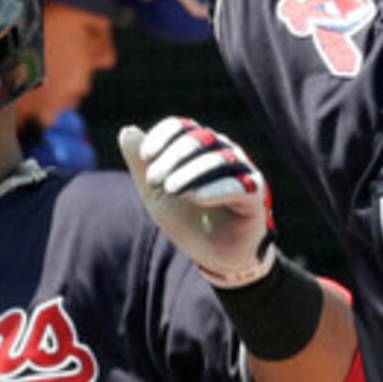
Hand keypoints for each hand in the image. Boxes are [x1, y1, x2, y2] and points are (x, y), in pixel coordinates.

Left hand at [120, 118, 278, 286]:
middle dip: (172, 157)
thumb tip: (127, 131)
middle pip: (199, 139)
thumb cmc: (187, 219)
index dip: (162, 137)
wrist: (214, 254)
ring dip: (190, 172)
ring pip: (218, 158)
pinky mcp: (255, 194)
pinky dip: (216, 188)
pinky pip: (239, 184)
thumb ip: (141, 165)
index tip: (145, 156)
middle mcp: (223, 151)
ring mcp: (242, 170)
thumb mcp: (156, 194)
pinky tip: (198, 197)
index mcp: (199, 147)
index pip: (182, 127)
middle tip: (153, 180)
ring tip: (171, 189)